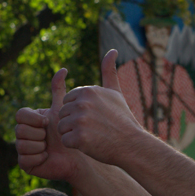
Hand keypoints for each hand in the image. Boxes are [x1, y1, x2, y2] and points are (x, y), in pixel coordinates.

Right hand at [15, 68, 82, 181]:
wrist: (78, 155)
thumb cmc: (72, 132)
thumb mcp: (64, 109)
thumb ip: (60, 90)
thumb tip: (63, 69)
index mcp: (29, 120)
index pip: (20, 114)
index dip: (34, 119)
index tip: (47, 123)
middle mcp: (23, 134)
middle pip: (19, 130)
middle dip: (39, 133)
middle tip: (49, 137)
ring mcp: (22, 149)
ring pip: (21, 144)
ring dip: (40, 145)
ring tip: (49, 147)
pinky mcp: (25, 164)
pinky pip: (25, 159)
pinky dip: (39, 157)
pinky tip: (48, 157)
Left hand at [57, 50, 148, 164]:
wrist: (132, 144)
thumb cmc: (123, 120)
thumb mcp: (116, 93)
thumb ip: (109, 71)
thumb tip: (112, 50)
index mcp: (88, 90)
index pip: (68, 101)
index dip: (78, 111)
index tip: (93, 117)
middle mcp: (82, 103)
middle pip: (63, 113)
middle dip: (73, 123)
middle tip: (93, 128)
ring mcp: (80, 120)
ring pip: (62, 127)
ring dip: (73, 134)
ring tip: (92, 136)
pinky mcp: (78, 137)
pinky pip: (66, 141)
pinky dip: (75, 145)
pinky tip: (90, 144)